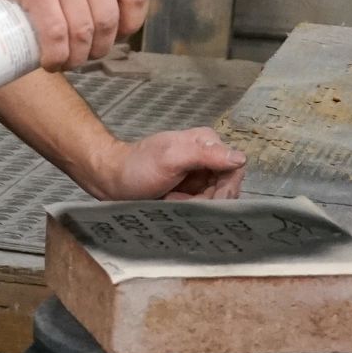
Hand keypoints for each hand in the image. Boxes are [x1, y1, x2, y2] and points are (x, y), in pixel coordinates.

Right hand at [0, 0, 158, 70]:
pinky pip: (55, 33)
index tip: (117, 34)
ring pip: (83, 31)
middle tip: (87, 52)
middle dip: (100, 47)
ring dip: (78, 58)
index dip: (130, 25)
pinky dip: (56, 56)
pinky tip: (52, 61)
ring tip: (68, 59)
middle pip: (108, 19)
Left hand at [90, 128, 246, 201]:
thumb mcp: (171, 158)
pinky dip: (190, 209)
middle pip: (226, 188)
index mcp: (206, 143)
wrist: (111, 180)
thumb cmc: (137, 167)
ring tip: (174, 201)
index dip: (226, 189)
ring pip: (215, 200)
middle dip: (208, 200)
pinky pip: (202, 206)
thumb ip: (205, 155)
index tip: (208, 202)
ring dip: (197, 206)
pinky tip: (173, 204)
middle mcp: (206, 157)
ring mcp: (198, 175)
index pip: (234, 169)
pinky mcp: (190, 191)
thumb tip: (240, 158)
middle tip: (182, 202)